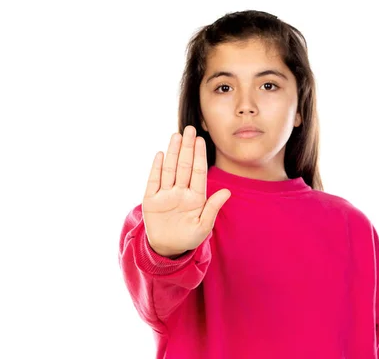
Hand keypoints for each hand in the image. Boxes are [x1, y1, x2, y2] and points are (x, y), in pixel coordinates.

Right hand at [142, 125, 230, 257]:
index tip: (201, 140)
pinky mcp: (151, 200)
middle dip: (187, 148)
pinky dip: (157, 168)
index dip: (199, 156)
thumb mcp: (203, 226)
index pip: (198, 172)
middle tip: (189, 129)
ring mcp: (165, 194)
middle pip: (184, 166)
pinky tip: (161, 154)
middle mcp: (180, 192)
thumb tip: (227, 192)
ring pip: (170, 169)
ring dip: (173, 153)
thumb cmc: (188, 238)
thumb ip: (213, 208)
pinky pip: (154, 181)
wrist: (167, 250)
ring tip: (176, 136)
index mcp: (195, 197)